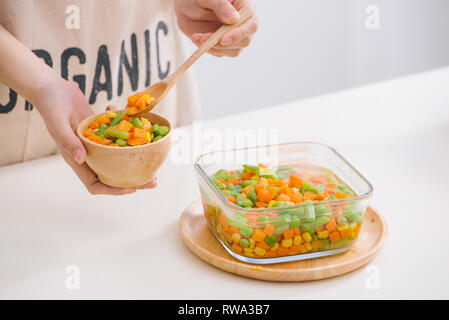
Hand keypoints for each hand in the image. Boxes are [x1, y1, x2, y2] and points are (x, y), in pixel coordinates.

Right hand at [35, 79, 156, 194]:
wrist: (51, 87)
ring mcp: (94, 144)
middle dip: (132, 180)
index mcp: (75, 158)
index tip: (132, 189)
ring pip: (117, 160)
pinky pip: (117, 140)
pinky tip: (139, 128)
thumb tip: (81, 158)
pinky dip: (128, 137)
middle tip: (153, 180)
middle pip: (112, 175)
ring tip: (154, 161)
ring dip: (135, 162)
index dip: (113, 190)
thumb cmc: (50, 104)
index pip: (94, 184)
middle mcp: (86, 155)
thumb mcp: (57, 122)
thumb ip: (68, 141)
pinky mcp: (100, 132)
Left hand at [174, 0, 257, 56]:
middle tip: (203, 39)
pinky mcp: (224, 45)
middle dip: (223, 43)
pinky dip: (208, 49)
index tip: (223, 39)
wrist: (185, 6)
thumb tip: (233, 19)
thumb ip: (220, 5)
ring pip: (234, 51)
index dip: (239, 34)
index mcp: (245, 7)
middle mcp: (243, 23)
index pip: (251, 24)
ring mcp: (235, 36)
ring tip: (197, 37)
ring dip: (215, 47)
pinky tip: (198, 38)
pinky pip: (220, 53)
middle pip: (244, 41)